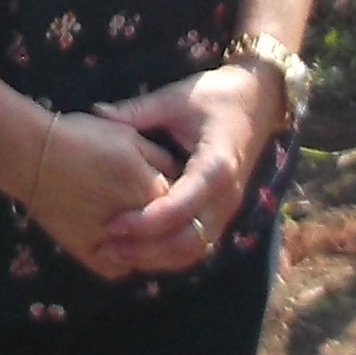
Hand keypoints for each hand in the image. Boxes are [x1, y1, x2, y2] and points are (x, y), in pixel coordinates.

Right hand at [6, 109, 172, 279]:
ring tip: (135, 225)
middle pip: (165, 233)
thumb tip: (176, 174)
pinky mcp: (91, 256)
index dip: (177, 194)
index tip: (166, 186)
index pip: (182, 203)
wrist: (33, 154)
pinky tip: (117, 242)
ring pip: (146, 256)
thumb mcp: (129, 137)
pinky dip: (121, 258)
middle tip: (149, 206)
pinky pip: (118, 267)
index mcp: (153, 192)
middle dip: (165, 223)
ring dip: (148, 246)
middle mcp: (139, 224)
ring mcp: (114, 244)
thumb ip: (160, 158)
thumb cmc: (81, 139)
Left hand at [91, 65, 280, 274]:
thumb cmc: (216, 96)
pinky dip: (170, 255)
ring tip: (115, 256)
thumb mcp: (176, 98)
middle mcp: (226, 196)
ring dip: (156, 258)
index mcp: (216, 167)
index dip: (145, 222)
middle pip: (188, 241)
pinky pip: (199, 245)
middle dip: (146, 250)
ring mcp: (227, 208)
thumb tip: (97, 113)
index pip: (180, 207)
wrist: (258, 101)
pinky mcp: (222, 213)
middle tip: (104, 249)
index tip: (111, 224)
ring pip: (194, 250)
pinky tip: (139, 252)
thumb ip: (138, 110)